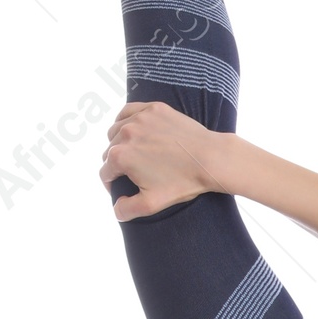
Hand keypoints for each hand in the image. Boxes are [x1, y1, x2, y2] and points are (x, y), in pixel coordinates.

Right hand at [98, 100, 224, 220]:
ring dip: (120, 142)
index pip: (105, 173)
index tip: (121, 187)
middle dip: (117, 163)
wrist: (211, 159)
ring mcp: (139, 118)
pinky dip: (126, 120)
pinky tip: (133, 129)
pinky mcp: (153, 109)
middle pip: (110, 151)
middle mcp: (125, 134)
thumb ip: (128, 210)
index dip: (111, 184)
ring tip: (134, 152)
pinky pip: (129, 112)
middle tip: (132, 172)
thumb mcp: (153, 203)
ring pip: (116, 130)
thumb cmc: (184, 181)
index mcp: (120, 157)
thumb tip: (116, 209)